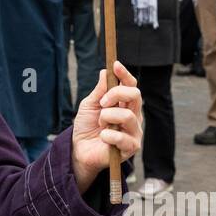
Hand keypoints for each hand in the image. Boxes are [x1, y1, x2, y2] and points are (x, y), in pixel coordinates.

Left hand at [71, 61, 142, 194]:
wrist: (80, 150)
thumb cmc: (87, 127)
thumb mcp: (89, 105)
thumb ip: (99, 91)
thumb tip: (105, 71)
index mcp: (124, 104)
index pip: (131, 85)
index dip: (125, 74)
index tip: (115, 65)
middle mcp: (133, 115)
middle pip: (135, 95)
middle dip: (116, 94)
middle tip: (102, 103)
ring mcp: (134, 131)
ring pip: (128, 116)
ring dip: (108, 117)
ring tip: (100, 125)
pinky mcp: (131, 147)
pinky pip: (123, 137)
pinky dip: (108, 135)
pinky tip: (103, 137)